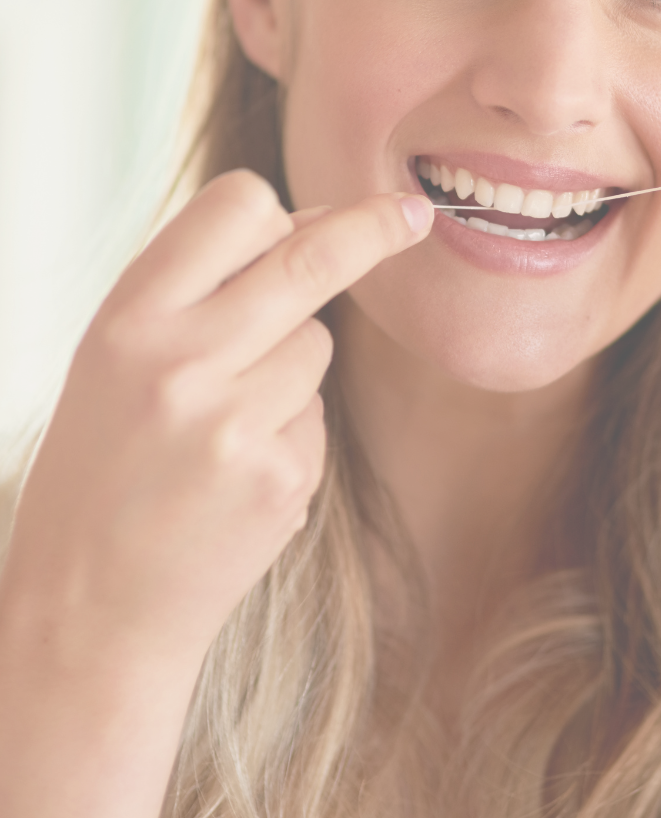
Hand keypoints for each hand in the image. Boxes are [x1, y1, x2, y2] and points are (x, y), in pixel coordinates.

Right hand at [0, 171, 432, 668]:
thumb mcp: (116, 358)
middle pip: (310, 259)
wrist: (88, 611)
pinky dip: (291, 430)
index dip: (285, 209)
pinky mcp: (282, 476)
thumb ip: (198, 289)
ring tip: (218, 426)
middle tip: (415, 213)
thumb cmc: (104, 467)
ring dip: (290, 365)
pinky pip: (317, 413)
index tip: (337, 207)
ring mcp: (235, 422)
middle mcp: (180, 360)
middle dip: (373, 228)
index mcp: (128, 317)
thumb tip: (319, 224)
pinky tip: (235, 475)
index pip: (236, 207)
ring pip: (318, 342)